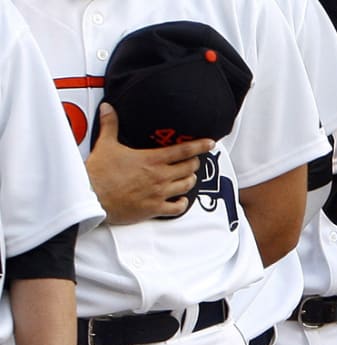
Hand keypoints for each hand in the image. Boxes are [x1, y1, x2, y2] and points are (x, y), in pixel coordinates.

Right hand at [85, 103, 214, 224]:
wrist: (91, 197)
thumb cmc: (99, 173)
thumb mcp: (106, 145)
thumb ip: (111, 125)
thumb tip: (108, 108)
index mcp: (151, 160)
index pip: (183, 150)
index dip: (200, 146)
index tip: (210, 143)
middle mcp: (160, 176)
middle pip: (189, 168)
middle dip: (194, 163)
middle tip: (193, 161)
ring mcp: (159, 193)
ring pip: (187, 186)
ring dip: (190, 180)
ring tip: (188, 177)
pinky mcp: (154, 209)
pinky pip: (177, 208)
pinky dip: (182, 204)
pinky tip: (181, 200)